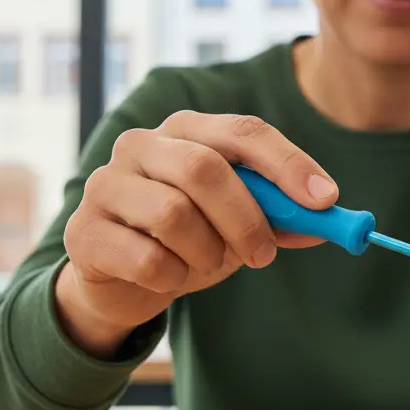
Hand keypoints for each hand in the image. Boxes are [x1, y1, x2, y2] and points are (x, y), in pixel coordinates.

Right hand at [56, 112, 338, 356]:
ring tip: (208, 263)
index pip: (244, 131)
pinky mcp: (83, 230)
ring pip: (173, 215)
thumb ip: (281, 218)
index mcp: (186, 130)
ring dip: (207, 252)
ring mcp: (105, 183)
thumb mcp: (239, 224)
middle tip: (263, 255)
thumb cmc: (189, 238)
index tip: (326, 200)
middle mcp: (141, 144)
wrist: (122, 279)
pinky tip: (170, 277)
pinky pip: (146, 258)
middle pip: (205, 168)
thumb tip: (327, 223)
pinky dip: (173, 277)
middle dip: (246, 219)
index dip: (288, 164)